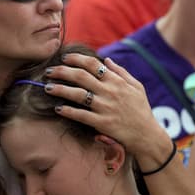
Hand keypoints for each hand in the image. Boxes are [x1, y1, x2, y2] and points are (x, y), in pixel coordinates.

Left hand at [46, 53, 166, 167]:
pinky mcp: (102, 123)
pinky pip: (81, 115)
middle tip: (48, 71)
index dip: (76, 59)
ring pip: (78, 94)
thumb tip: (106, 59)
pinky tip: (57, 108)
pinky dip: (68, 111)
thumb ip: (121, 72)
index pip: (94, 64)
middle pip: (81, 76)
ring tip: (47, 88)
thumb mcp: (137, 87)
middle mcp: (110, 92)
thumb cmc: (142, 110)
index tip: (64, 58)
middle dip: (62, 71)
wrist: (148, 136)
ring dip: (60, 90)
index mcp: (117, 81)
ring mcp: (106, 108)